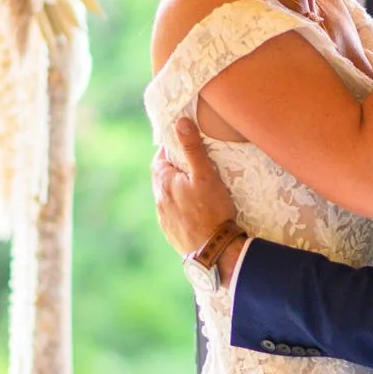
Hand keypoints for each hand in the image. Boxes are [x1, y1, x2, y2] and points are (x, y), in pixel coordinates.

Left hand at [151, 118, 236, 255]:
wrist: (212, 251)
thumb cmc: (211, 211)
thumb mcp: (205, 175)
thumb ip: (192, 149)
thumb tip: (181, 123)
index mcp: (164, 183)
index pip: (159, 159)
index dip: (170, 150)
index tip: (182, 145)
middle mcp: (159, 201)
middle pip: (162, 178)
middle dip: (174, 169)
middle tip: (192, 165)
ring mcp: (164, 219)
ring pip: (167, 197)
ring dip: (177, 189)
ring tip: (195, 187)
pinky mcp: (171, 233)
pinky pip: (172, 214)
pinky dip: (181, 207)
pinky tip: (195, 210)